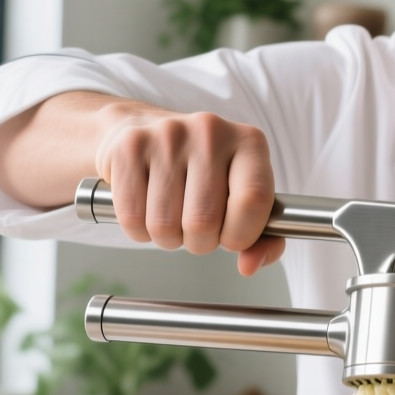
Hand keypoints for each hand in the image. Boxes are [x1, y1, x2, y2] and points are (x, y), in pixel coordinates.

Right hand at [93, 103, 283, 274]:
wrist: (143, 129)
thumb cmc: (200, 171)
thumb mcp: (242, 196)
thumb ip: (264, 239)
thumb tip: (249, 265)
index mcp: (249, 143)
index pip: (253, 199)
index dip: (241, 234)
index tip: (231, 237)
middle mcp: (210, 132)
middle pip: (204, 221)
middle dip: (199, 242)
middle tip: (196, 227)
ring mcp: (167, 135)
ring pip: (165, 225)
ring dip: (168, 238)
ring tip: (171, 215)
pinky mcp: (129, 146)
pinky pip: (132, 217)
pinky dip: (138, 230)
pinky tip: (147, 208)